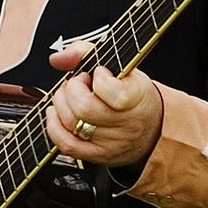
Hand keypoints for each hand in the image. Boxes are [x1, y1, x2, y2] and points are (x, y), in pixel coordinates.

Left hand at [45, 41, 162, 167]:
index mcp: (136, 98)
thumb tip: (58, 58)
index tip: (99, 73)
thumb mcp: (119, 66)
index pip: (110, 90)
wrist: (153, 128)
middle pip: (83, 109)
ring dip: (61, 104)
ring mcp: (112, 143)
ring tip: (70, 96)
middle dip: (71, 89)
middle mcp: (126, 125)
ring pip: (72, 123)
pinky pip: (67, 145)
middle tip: (79, 83)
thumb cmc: (133, 94)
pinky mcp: (98, 155)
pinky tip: (56, 113)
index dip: (98, 78)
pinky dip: (54, 126)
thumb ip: (85, 52)